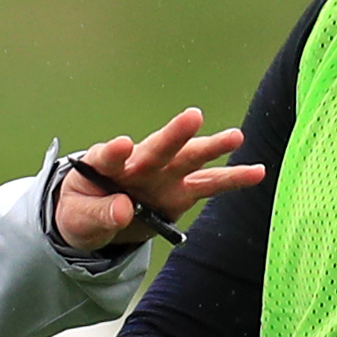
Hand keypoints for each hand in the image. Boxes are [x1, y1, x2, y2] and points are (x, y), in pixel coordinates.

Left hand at [54, 108, 268, 250]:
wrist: (97, 219)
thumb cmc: (83, 211)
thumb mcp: (79, 219)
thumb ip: (99, 214)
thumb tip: (125, 210)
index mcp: (104, 164)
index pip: (108, 155)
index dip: (114, 150)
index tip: (121, 145)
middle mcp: (139, 162)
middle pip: (157, 148)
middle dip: (175, 134)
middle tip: (192, 117)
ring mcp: (163, 175)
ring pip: (189, 159)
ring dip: (211, 148)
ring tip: (235, 137)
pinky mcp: (181, 192)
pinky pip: (209, 184)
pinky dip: (231, 179)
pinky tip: (257, 172)